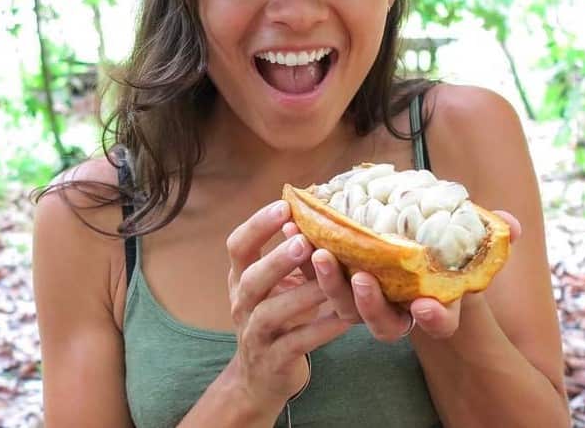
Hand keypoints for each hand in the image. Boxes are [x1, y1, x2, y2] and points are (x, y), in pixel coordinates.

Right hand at [221, 201, 351, 415]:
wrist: (260, 378)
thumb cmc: (275, 317)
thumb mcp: (274, 285)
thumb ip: (288, 256)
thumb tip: (313, 214)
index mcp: (240, 278)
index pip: (238, 246)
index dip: (258, 225)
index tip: (284, 206)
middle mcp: (241, 304)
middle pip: (252, 279)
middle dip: (277, 259)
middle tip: (305, 241)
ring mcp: (254, 334)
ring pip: (272, 313)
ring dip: (302, 294)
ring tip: (330, 280)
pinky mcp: (274, 360)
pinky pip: (297, 343)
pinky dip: (321, 330)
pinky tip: (346, 318)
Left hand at [285, 209, 521, 341]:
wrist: (408, 249)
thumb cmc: (441, 251)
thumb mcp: (469, 244)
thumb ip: (491, 236)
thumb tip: (513, 225)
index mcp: (433, 306)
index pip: (438, 321)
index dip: (435, 319)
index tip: (427, 307)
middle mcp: (397, 313)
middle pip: (381, 322)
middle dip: (369, 303)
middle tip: (361, 278)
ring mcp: (363, 303)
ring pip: (343, 307)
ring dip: (330, 283)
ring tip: (320, 254)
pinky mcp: (335, 286)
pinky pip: (316, 283)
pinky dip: (304, 264)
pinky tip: (296, 233)